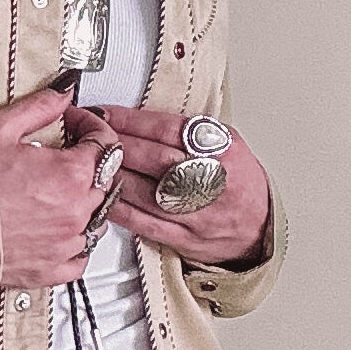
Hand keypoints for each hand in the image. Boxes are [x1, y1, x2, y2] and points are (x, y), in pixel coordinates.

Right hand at [0, 87, 125, 289]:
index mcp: (71, 174)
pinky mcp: (50, 270)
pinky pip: (80, 259)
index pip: (105, 143)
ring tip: (56, 194)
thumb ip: (40, 107)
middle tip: (60, 156)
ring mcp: (65, 244)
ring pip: (96, 221)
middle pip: (103, 181)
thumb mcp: (1, 128)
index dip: (89, 126)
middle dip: (87, 163)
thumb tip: (64, 92)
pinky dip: (75, 245)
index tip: (72, 123)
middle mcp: (76, 211)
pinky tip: (57, 231)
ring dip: (84, 204)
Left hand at [96, 105, 272, 267]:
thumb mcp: (226, 143)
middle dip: (114, 144)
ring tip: (91, 162)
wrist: (260, 226)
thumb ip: (189, 131)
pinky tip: (103, 195)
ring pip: (143, 190)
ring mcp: (196, 210)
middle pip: (151, 157)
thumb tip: (142, 117)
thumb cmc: (240, 181)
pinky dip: (119, 207)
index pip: (166, 128)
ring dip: (112, 175)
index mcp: (220, 148)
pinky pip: (143, 221)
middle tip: (90, 135)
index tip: (105, 113)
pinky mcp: (184, 236)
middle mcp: (209, 178)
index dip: (129, 119)